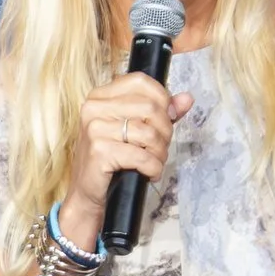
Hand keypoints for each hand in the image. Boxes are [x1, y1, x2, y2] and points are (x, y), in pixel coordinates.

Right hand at [60, 67, 193, 250]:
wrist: (87, 194)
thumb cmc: (111, 161)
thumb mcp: (135, 131)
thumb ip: (161, 113)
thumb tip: (186, 99)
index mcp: (100, 96)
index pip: (140, 81)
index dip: (162, 99)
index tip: (168, 119)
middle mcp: (94, 108)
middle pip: (150, 107)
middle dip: (164, 131)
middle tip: (160, 148)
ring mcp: (95, 129)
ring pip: (149, 133)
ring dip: (160, 153)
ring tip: (154, 163)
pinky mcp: (100, 151)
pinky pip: (142, 156)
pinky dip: (153, 168)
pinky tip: (149, 173)